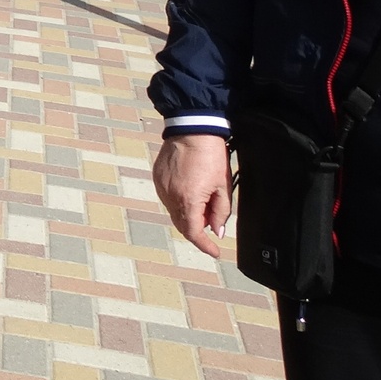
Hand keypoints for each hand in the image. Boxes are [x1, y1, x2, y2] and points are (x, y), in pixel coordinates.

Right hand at [154, 133, 231, 258]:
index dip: (205, 246)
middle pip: (183, 225)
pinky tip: (190, 188)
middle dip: (198, 228)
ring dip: (189, 213)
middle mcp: (170, 197)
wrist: (192, 128)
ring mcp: (162, 187)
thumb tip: (217, 230)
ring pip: (174, 212)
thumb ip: (221, 212)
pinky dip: (180, 201)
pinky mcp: (158, 178)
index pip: (194, 233)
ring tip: (203, 198)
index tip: (215, 252)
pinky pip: (168, 197)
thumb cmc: (210, 154)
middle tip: (213, 220)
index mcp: (188, 200)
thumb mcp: (223, 186)